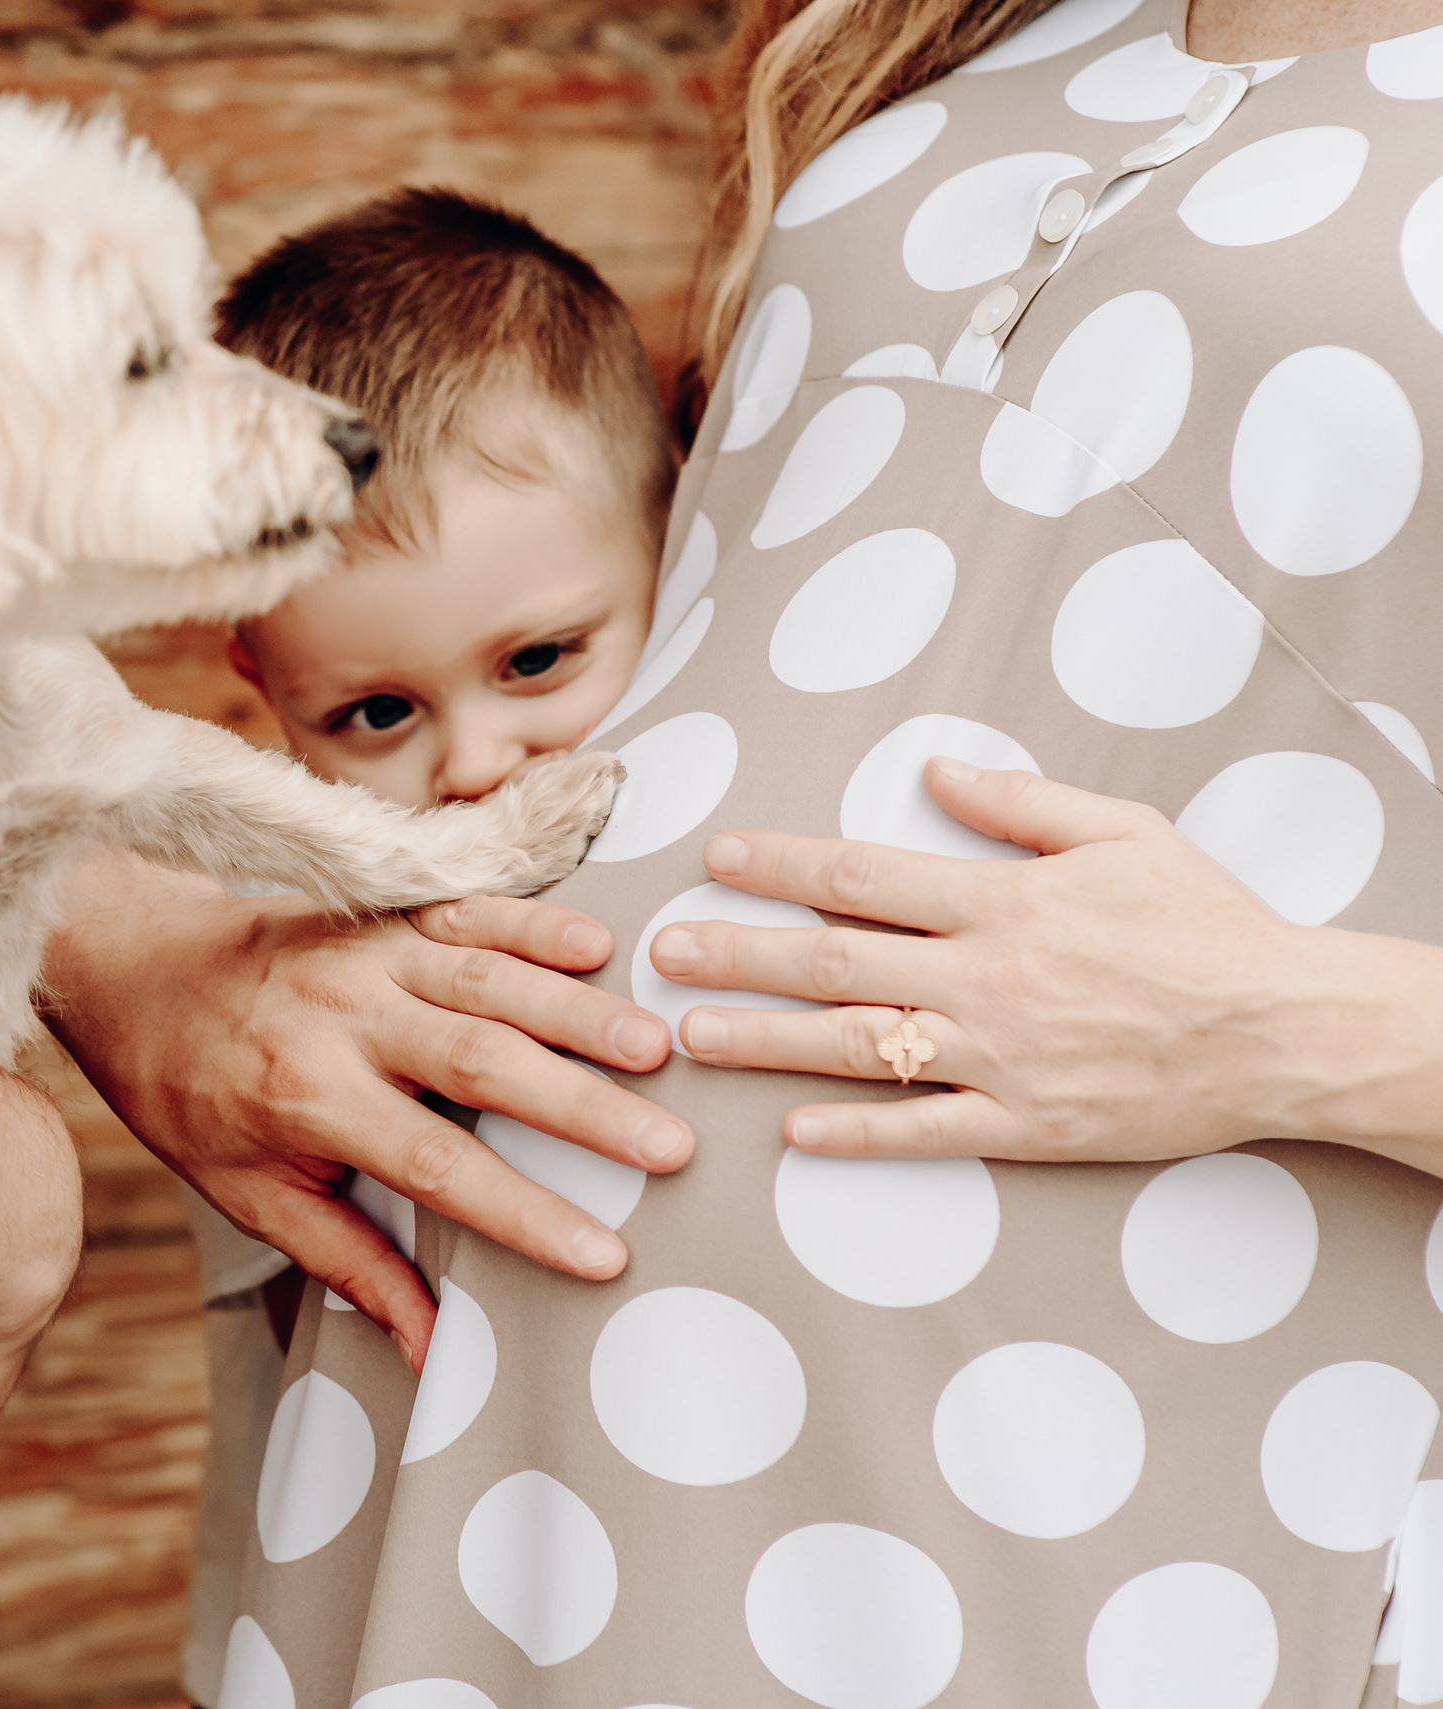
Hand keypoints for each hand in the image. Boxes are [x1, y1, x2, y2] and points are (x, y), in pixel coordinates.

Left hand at [43, 857, 686, 1370]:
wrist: (134, 969)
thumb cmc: (194, 1097)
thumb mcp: (252, 1196)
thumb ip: (352, 1266)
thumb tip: (433, 1354)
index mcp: (308, 1098)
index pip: (435, 1166)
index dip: (523, 1214)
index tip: (604, 1253)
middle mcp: (344, 1019)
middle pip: (482, 1063)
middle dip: (582, 1109)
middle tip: (671, 1147)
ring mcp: (366, 953)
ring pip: (490, 979)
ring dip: (581, 1012)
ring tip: (661, 1050)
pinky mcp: (383, 907)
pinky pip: (472, 910)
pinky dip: (537, 924)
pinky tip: (603, 947)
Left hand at [659, 757, 1317, 1161]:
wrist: (1288, 1028)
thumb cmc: (1208, 924)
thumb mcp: (1126, 833)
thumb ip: (1022, 803)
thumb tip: (933, 769)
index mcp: (1004, 902)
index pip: (864, 877)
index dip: (781, 866)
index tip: (717, 859)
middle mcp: (988, 978)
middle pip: (835, 963)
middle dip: (739, 955)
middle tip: (663, 951)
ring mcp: (1004, 1056)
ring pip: (859, 1048)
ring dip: (765, 1042)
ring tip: (690, 1034)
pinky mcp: (1030, 1123)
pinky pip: (926, 1131)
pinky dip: (857, 1132)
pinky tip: (791, 1131)